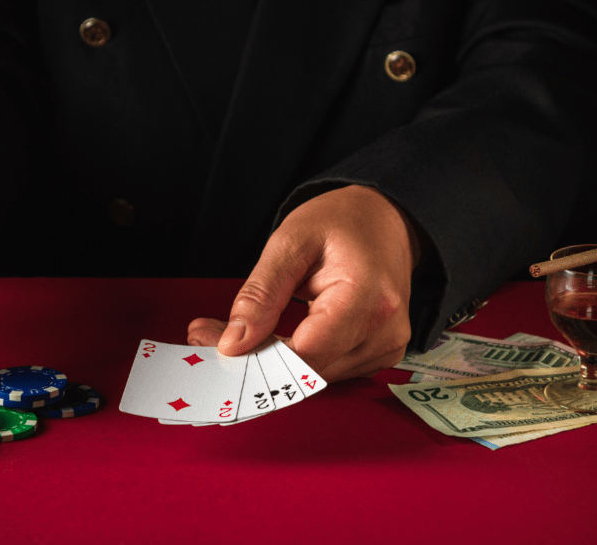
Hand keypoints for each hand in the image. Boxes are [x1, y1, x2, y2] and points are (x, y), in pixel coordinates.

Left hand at [187, 185, 419, 381]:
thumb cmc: (343, 222)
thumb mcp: (291, 242)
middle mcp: (384, 331)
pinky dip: (294, 359)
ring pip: (313, 377)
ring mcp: (386, 347)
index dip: (254, 357)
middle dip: (254, 358)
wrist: (383, 218)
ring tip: (239, 329)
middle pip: (306, 370)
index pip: (304, 353)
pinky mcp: (380, 355)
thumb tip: (233, 342)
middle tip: (210, 333)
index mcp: (367, 298)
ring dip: (271, 362)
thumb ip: (261, 294)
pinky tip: (272, 338)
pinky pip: (327, 370)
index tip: (212, 342)